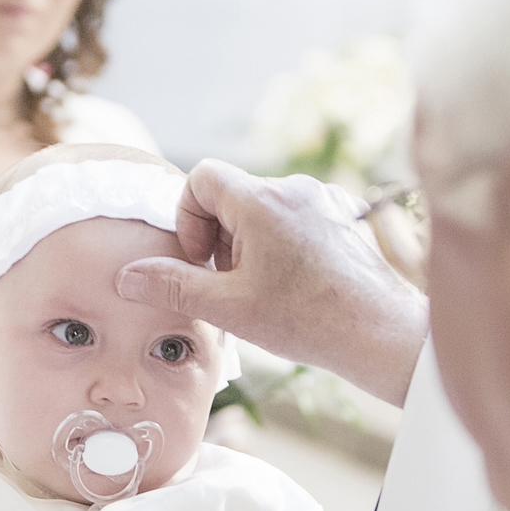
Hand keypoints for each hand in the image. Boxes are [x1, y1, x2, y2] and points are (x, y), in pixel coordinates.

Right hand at [115, 159, 428, 406]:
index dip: (189, 217)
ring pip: (264, 207)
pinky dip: (283, 243)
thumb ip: (172, 286)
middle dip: (219, 235)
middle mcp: (293, 189)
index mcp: (261, 201)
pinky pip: (296, 216)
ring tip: (263, 287)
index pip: (202, 176)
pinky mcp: (344, 215)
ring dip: (250, 241)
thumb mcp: (227, 308)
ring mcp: (323, 200)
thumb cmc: (308, 320)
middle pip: (232, 193)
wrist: (381, 334)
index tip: (202, 259)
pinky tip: (295, 283)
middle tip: (230, 281)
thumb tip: (128, 276)